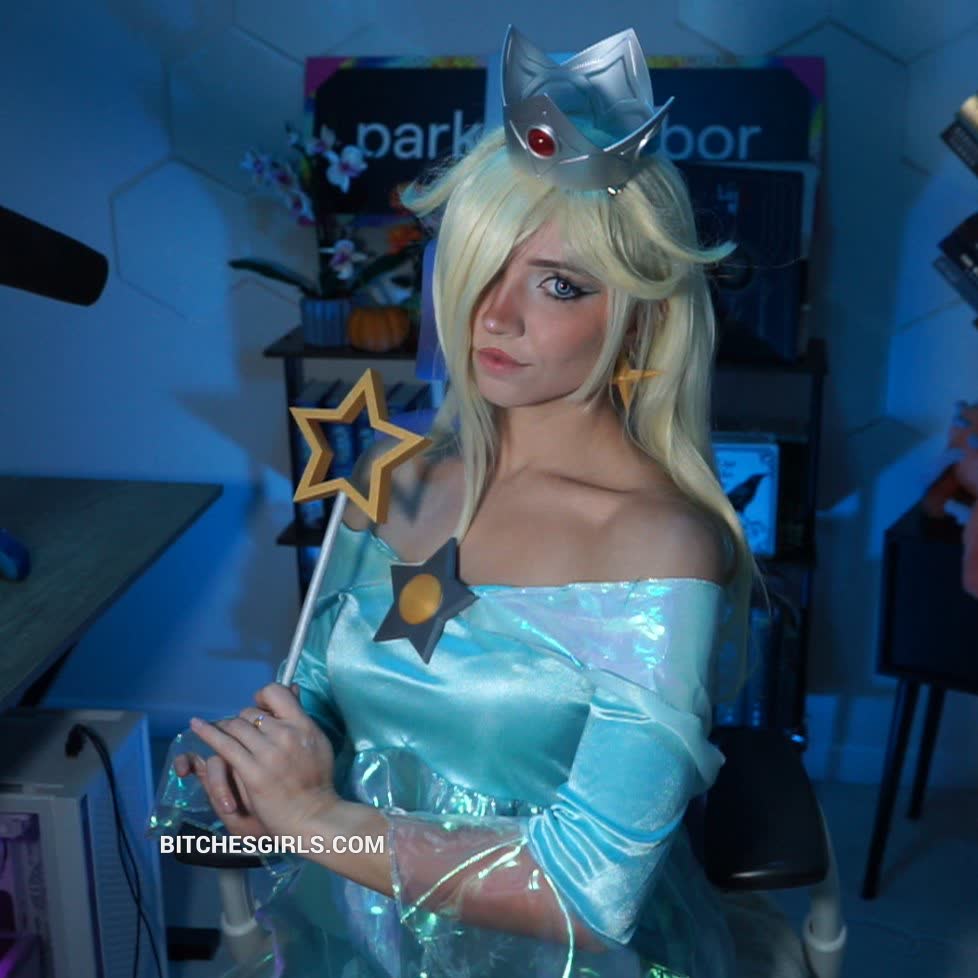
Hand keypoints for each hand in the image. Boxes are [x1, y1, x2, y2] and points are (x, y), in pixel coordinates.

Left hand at [189, 683, 338, 838]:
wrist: (313, 815)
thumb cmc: (317, 781)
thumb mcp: (318, 743)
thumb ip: (302, 718)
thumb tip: (293, 687)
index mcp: (303, 725)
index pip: (277, 693)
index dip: (263, 696)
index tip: (261, 707)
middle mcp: (286, 734)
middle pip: (251, 713)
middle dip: (244, 720)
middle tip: (242, 732)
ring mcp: (268, 753)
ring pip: (236, 726)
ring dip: (227, 729)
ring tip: (223, 733)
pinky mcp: (252, 772)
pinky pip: (224, 745)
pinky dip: (207, 733)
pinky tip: (196, 725)